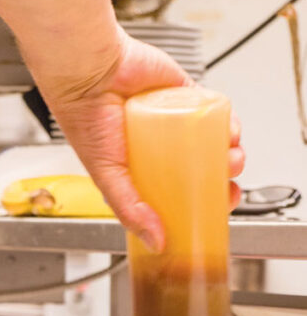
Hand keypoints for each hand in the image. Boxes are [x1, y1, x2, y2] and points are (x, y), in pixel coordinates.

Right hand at [43, 28, 243, 251]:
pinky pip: (213, 108)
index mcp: (142, 170)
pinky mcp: (184, 94)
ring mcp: (174, 120)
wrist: (90, 74)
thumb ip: (129, 210)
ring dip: (228, 151)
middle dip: (221, 178)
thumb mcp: (108, 177)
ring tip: (229, 156)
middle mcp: (161, 146)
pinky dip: (227, 120)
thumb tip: (156, 241)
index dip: (203, 201)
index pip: (181, 192)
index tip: (218, 207)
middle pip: (202, 167)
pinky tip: (228, 130)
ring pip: (212, 139)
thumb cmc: (86, 121)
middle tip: (228, 184)